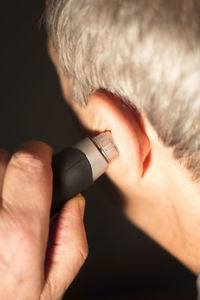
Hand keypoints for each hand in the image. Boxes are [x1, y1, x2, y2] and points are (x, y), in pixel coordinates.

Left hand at [0, 141, 87, 299]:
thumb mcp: (49, 289)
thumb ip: (72, 241)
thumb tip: (74, 205)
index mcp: (17, 232)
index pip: (30, 162)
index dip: (41, 155)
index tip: (44, 161)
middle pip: (3, 159)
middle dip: (16, 169)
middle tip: (20, 193)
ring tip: (2, 208)